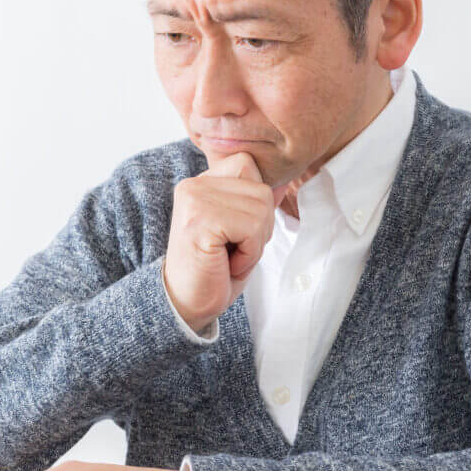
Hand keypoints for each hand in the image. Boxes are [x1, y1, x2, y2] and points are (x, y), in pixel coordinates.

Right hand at [162, 151, 291, 333]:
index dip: (257, 203)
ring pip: (261, 209)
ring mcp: (194, 200)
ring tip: (229, 257)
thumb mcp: (243, 230)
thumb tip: (283, 181)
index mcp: (202, 182)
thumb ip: (258, 203)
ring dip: (255, 243)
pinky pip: (251, 228)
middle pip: (262, 190)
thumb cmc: (216, 270)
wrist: (187, 305)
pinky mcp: (199, 221)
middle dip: (260, 227)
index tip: (235, 232)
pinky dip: (249, 254)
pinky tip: (227, 264)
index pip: (248, 165)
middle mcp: (194, 185)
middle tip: (233, 250)